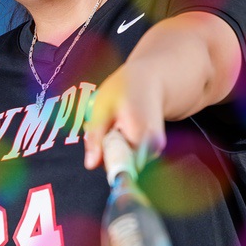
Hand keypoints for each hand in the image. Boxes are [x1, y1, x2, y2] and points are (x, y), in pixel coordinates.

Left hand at [83, 57, 167, 172]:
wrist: (151, 79)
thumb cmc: (125, 88)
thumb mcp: (102, 107)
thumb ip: (96, 137)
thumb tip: (90, 165)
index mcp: (140, 137)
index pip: (116, 167)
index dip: (103, 157)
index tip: (102, 137)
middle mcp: (152, 148)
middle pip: (119, 164)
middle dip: (106, 151)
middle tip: (106, 125)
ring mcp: (155, 150)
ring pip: (124, 160)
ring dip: (113, 147)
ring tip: (115, 124)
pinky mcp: (154, 150)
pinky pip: (130, 155)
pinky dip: (121, 144)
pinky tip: (122, 128)